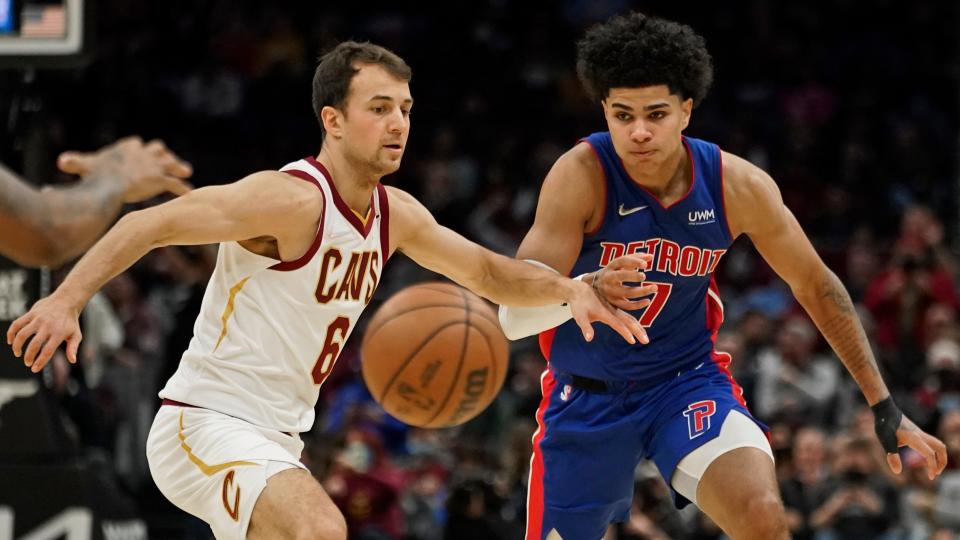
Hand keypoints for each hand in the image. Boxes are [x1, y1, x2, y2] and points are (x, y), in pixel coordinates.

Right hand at [6, 294, 82, 372]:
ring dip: (17, 346)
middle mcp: (48, 326)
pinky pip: (17, 324)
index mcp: (59, 333)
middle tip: (27, 363)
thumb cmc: (71, 321)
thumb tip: (72, 361)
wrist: (67, 300)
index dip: (40, 362)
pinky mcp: (31, 313)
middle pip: (34, 345)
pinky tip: (11, 341)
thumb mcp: (76, 334)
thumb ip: (73, 348)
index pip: (47, 351)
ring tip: (18, 353)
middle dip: (28, 357)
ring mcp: (38, 319)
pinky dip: (11, 333)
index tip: (34, 369)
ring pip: (22, 334)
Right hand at [58, 136, 192, 202]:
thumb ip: (75, 162)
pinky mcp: (160, 179)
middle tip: (166, 159)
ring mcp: (154, 165)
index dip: (137, 147)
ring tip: (186, 171)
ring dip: (178, 167)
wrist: (111, 183)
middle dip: (161, 153)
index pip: (135, 143)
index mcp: (127, 147)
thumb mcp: (84, 165)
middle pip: (158, 148)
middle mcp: (144, 153)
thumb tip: (61, 161)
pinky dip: (182, 188)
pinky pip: (175, 184)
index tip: (139, 150)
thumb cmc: (96, 175)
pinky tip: (190, 193)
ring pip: (171, 163)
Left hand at [567, 280, 647, 344]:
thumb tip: (589, 339)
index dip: (625, 332)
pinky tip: (638, 328)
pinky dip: (634, 323)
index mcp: (606, 314)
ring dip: (638, 328)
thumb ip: (586, 327)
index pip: (618, 324)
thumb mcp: (580, 316)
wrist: (581, 290)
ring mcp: (615, 309)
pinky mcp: (614, 309)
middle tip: (646, 341)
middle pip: (628, 321)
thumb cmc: (579, 305)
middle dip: (638, 331)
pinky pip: (627, 317)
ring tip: (645, 337)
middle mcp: (613, 311)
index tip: (633, 341)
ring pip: (630, 319)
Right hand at [590, 253, 657, 310]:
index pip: (622, 261)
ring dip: (641, 291)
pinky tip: (648, 301)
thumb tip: (651, 256)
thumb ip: (635, 259)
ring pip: (626, 292)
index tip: (645, 264)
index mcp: (611, 267)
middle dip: (632, 276)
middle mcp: (609, 278)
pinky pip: (626, 305)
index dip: (633, 261)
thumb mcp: (619, 264)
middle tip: (644, 276)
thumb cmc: (613, 273)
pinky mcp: (613, 302)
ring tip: (655, 287)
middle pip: (620, 276)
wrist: (593, 287)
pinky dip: (637, 305)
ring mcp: (610, 291)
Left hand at [885, 415, 947, 479]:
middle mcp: (921, 435)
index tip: (930, 477)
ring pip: (938, 444)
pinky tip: (924, 457)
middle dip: (942, 462)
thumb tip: (897, 472)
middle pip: (940, 448)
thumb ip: (892, 455)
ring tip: (932, 467)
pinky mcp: (917, 432)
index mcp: (915, 439)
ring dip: (939, 456)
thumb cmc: (884, 424)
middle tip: (935, 473)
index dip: (932, 466)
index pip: (930, 454)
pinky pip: (932, 442)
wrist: (885, 409)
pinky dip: (933, 451)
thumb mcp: (885, 440)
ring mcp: (920, 433)